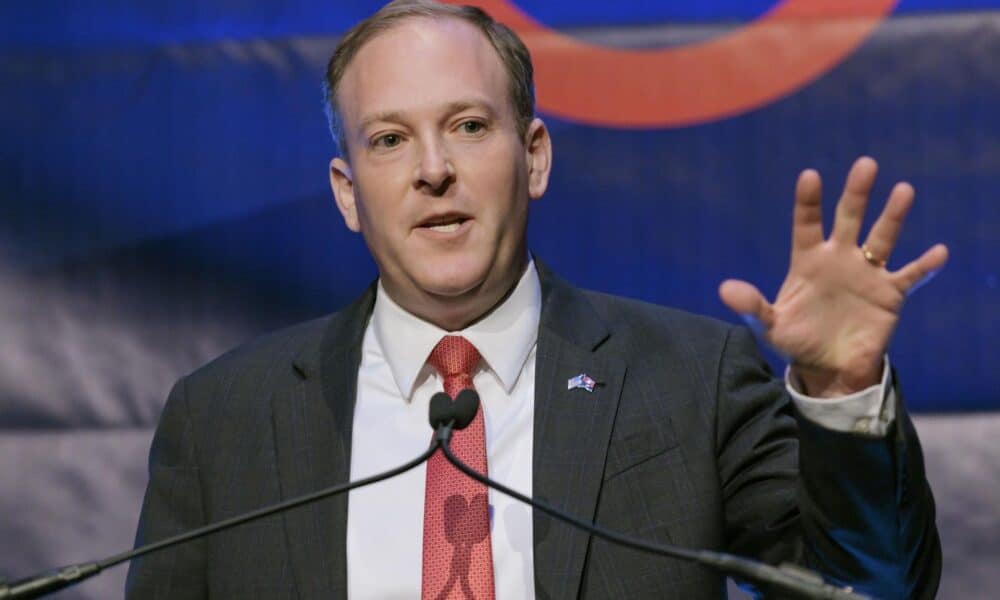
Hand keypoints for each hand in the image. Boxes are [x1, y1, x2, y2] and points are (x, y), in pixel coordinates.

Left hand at [718, 157, 948, 396]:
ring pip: (883, 238)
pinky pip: (910, 276)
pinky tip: (939, 252)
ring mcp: (867, 273)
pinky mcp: (890, 294)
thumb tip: (724, 289)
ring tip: (903, 190)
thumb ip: (751, 306)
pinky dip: (925, 265)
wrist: (829, 367)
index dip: (808, 202)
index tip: (810, 176)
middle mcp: (840, 258)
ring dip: (893, 216)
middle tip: (865, 164)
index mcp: (808, 260)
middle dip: (857, 193)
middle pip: (849, 219)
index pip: (807, 224)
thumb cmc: (797, 340)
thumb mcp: (770, 326)